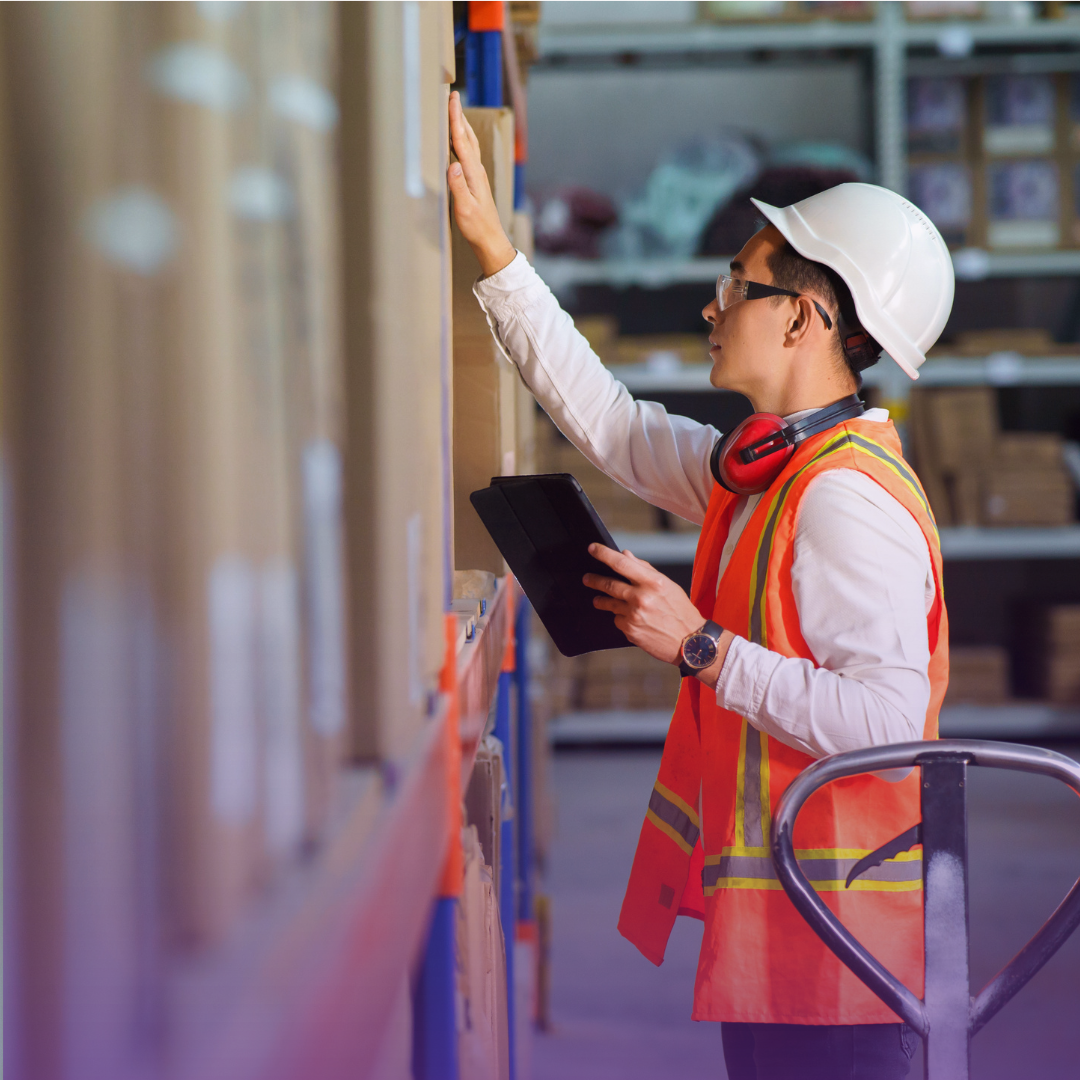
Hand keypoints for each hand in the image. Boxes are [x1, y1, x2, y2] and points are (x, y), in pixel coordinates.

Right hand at [447, 90, 516, 277]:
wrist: (491, 241)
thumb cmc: (477, 228)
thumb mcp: (465, 209)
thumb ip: (458, 186)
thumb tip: (453, 164)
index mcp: (473, 174)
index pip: (462, 141)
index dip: (455, 119)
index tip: (451, 99)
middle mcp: (477, 171)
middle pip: (468, 136)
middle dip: (459, 115)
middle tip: (452, 95)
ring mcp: (478, 175)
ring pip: (470, 143)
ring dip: (463, 125)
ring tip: (456, 111)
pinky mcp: (476, 181)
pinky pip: (469, 153)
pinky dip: (464, 140)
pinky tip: (460, 141)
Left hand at [583, 544, 733, 685]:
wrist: (691, 642)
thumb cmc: (681, 611)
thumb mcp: (668, 585)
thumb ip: (645, 569)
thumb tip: (626, 555)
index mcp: (653, 583)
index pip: (622, 563)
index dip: (604, 554)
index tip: (592, 548)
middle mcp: (641, 598)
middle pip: (609, 584)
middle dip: (594, 580)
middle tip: (587, 578)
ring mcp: (634, 615)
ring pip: (610, 603)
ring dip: (602, 600)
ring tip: (599, 599)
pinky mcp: (630, 631)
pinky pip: (617, 620)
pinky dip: (621, 618)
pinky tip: (630, 619)